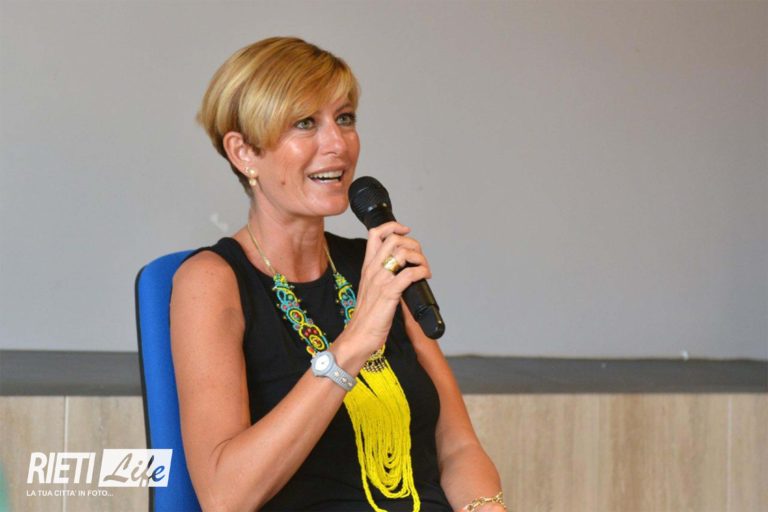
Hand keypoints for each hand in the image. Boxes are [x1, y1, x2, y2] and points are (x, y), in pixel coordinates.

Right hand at [344, 221, 431, 356]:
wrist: (359, 336)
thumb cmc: (366, 317)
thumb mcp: (370, 289)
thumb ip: (381, 276)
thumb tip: (401, 269)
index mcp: (367, 267)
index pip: (375, 234)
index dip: (393, 227)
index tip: (405, 230)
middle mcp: (372, 270)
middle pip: (393, 239)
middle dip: (412, 243)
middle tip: (419, 256)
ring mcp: (380, 280)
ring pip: (403, 253)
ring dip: (420, 258)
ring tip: (424, 269)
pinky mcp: (389, 293)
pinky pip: (409, 274)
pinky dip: (421, 272)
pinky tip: (424, 277)